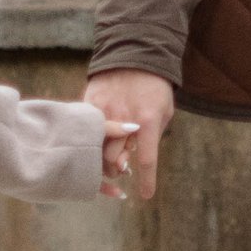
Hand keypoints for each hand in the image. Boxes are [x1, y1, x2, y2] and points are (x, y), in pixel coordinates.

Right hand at [86, 70, 174, 202]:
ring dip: (102, 159)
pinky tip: (93, 143)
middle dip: (117, 170)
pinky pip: (86, 132)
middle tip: (122, 168)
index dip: (146, 180)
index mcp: (147, 120)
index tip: (145, 196)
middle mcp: (123, 118)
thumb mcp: (164, 111)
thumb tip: (135, 157)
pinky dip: (90, 142)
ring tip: (110, 155)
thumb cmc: (154, 87)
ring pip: (96, 149)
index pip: (146, 159)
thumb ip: (153, 135)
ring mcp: (104, 112)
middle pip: (113, 160)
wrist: (134, 54)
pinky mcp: (89, 104)